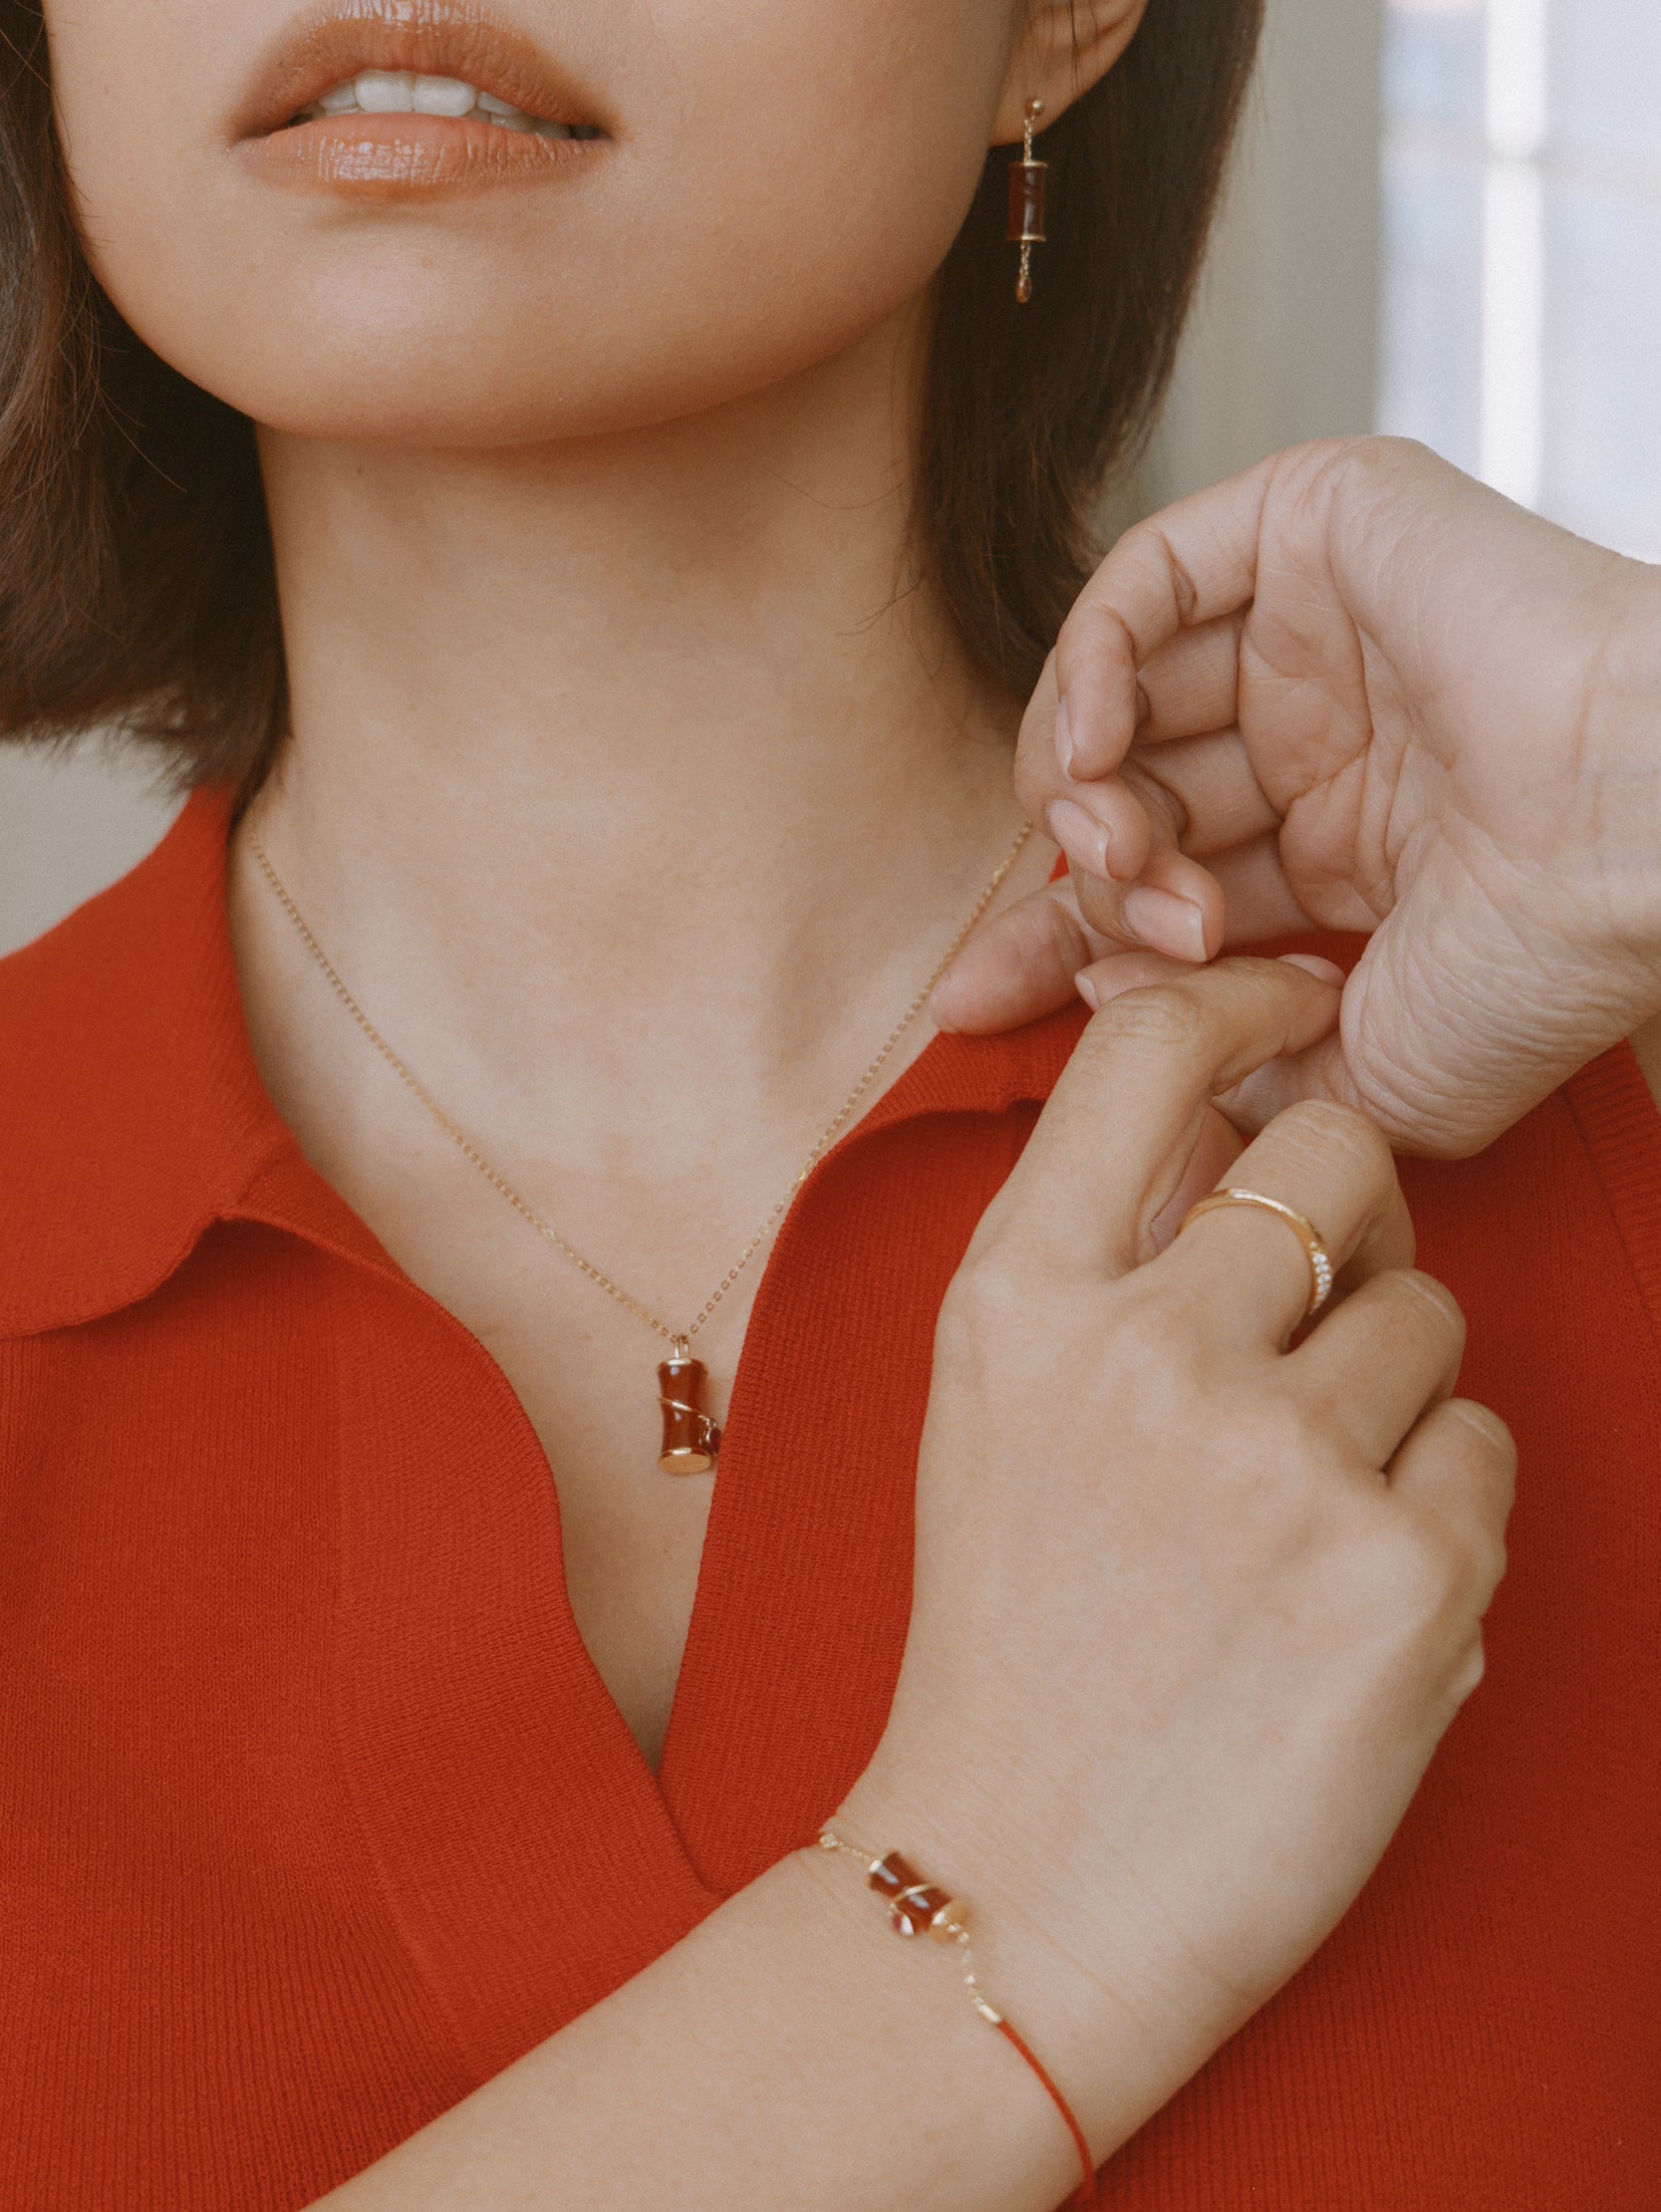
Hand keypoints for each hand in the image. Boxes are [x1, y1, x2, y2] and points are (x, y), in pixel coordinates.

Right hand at [842, 959, 1514, 2148]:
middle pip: (1336, 1153)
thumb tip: (1236, 1138)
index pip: (1149, 1052)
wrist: (1022, 1886)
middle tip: (1319, 1307)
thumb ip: (1095, 1263)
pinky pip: (1483, 1450)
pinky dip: (1437, 1509)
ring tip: (1301, 1506)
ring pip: (1428, 1311)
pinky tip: (1345, 1591)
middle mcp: (1146, 1354)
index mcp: (1016, 1304)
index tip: (1295, 1011)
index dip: (1242, 1001)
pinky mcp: (1406, 1575)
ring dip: (1391, 1388)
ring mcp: (1282, 1462)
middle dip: (1351, 1212)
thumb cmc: (1011, 1650)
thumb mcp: (993, 1415)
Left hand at [934, 437, 1660, 1155]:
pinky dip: (1089, 660)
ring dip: (1084, 785)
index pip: (1156, 884)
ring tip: (1120, 850)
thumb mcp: (1370, 1078)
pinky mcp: (1321, 524)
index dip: (1055, 940)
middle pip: (1125, 796)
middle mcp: (1325, 735)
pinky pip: (1146, 578)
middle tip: (1134, 931)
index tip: (971, 1005)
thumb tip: (1113, 1022)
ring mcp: (1321, 631)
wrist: (1641, 838)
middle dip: (1085, 883)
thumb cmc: (1546, 961)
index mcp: (1347, 848)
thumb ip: (1239, 1072)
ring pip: (1120, 696)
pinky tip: (1097, 744)